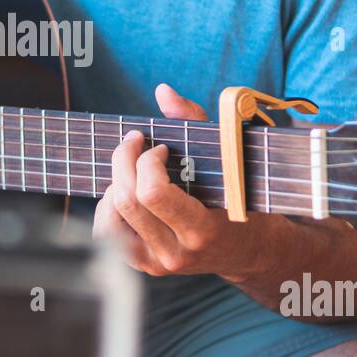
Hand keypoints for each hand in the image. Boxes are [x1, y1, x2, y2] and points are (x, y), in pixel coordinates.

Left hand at [93, 82, 249, 277]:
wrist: (250, 251)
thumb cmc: (242, 199)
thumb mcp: (229, 161)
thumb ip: (195, 122)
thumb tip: (162, 90)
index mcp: (202, 229)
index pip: (152, 193)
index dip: (146, 160)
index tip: (160, 148)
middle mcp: (176, 252)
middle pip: (126, 200)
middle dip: (123, 160)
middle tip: (135, 143)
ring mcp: (158, 263)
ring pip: (110, 217)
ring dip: (114, 185)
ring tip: (132, 172)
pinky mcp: (144, 266)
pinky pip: (106, 235)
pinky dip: (108, 208)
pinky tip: (124, 193)